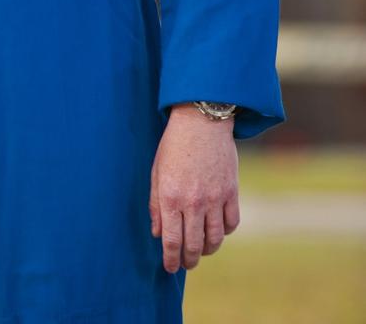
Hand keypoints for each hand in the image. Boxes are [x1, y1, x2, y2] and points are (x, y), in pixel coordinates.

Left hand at [149, 104, 239, 272]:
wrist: (201, 121)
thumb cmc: (174, 145)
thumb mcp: (157, 171)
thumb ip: (156, 205)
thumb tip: (158, 234)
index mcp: (171, 197)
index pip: (172, 241)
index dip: (170, 260)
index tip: (170, 268)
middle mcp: (193, 202)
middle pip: (194, 245)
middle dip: (189, 260)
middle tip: (186, 263)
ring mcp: (215, 198)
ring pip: (214, 239)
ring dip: (207, 250)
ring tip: (202, 250)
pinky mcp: (231, 192)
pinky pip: (231, 223)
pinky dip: (224, 232)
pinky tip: (216, 230)